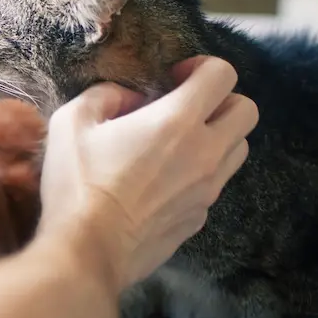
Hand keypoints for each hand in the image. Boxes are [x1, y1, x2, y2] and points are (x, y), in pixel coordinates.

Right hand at [38, 56, 257, 290]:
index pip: (222, 75)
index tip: (173, 78)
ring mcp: (207, 190)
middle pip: (247, 111)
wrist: (88, 251)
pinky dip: (200, 173)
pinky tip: (163, 181)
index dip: (201, 66)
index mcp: (177, 121)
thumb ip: (104, 96)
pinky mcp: (199, 219)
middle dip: (221, 101)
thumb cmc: (77, 184)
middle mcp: (205, 153)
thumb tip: (128, 98)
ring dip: (218, 137)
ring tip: (178, 144)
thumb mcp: (71, 122)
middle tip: (185, 108)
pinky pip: (215, 184)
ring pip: (239, 149)